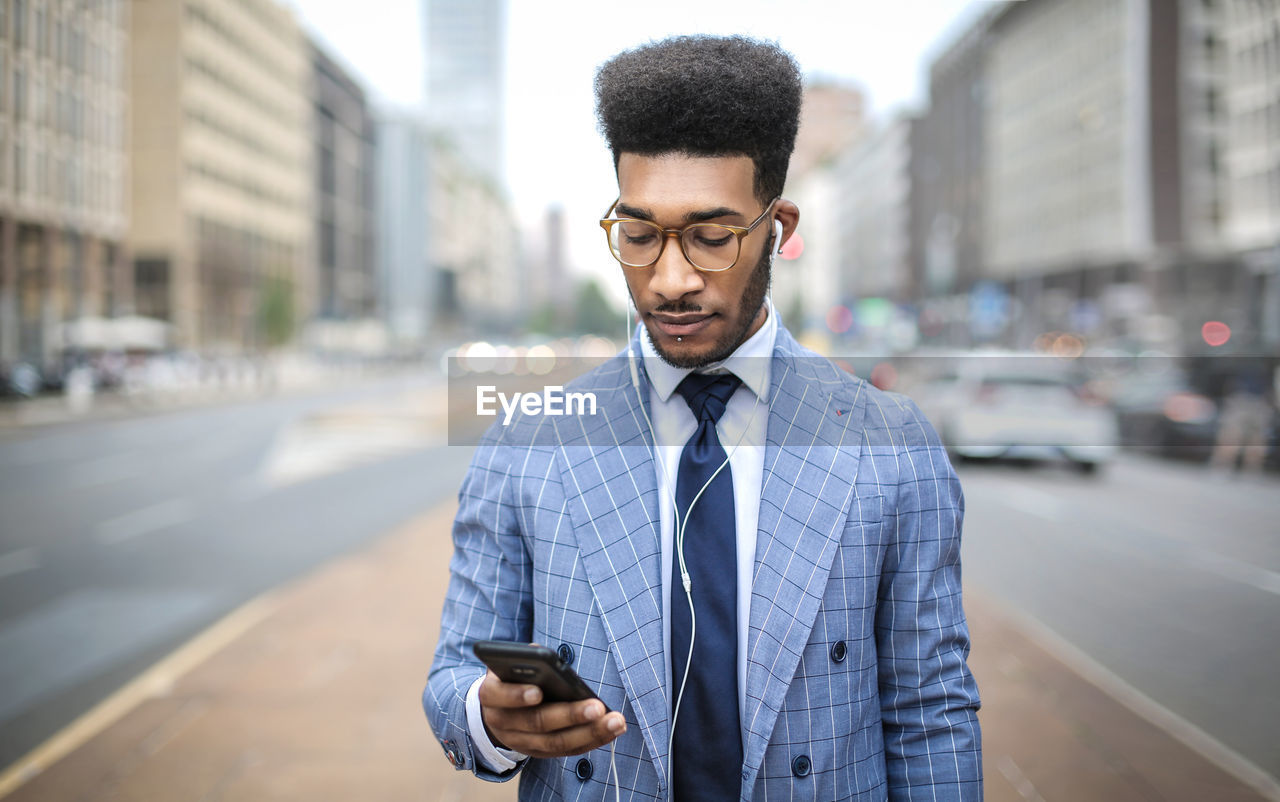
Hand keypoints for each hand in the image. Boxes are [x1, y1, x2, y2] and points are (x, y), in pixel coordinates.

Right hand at [478, 670, 626, 757]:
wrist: (497, 708)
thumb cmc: (511, 677)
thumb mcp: (510, 664)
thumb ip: (525, 659)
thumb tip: (544, 656)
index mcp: (491, 695)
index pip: (501, 696)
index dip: (517, 695)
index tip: (538, 692)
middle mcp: (502, 722)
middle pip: (537, 722)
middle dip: (570, 715)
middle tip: (597, 707)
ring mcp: (521, 742)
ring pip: (555, 743)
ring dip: (589, 733)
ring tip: (615, 721)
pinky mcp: (539, 752)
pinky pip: (567, 751)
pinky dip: (592, 741)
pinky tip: (612, 730)